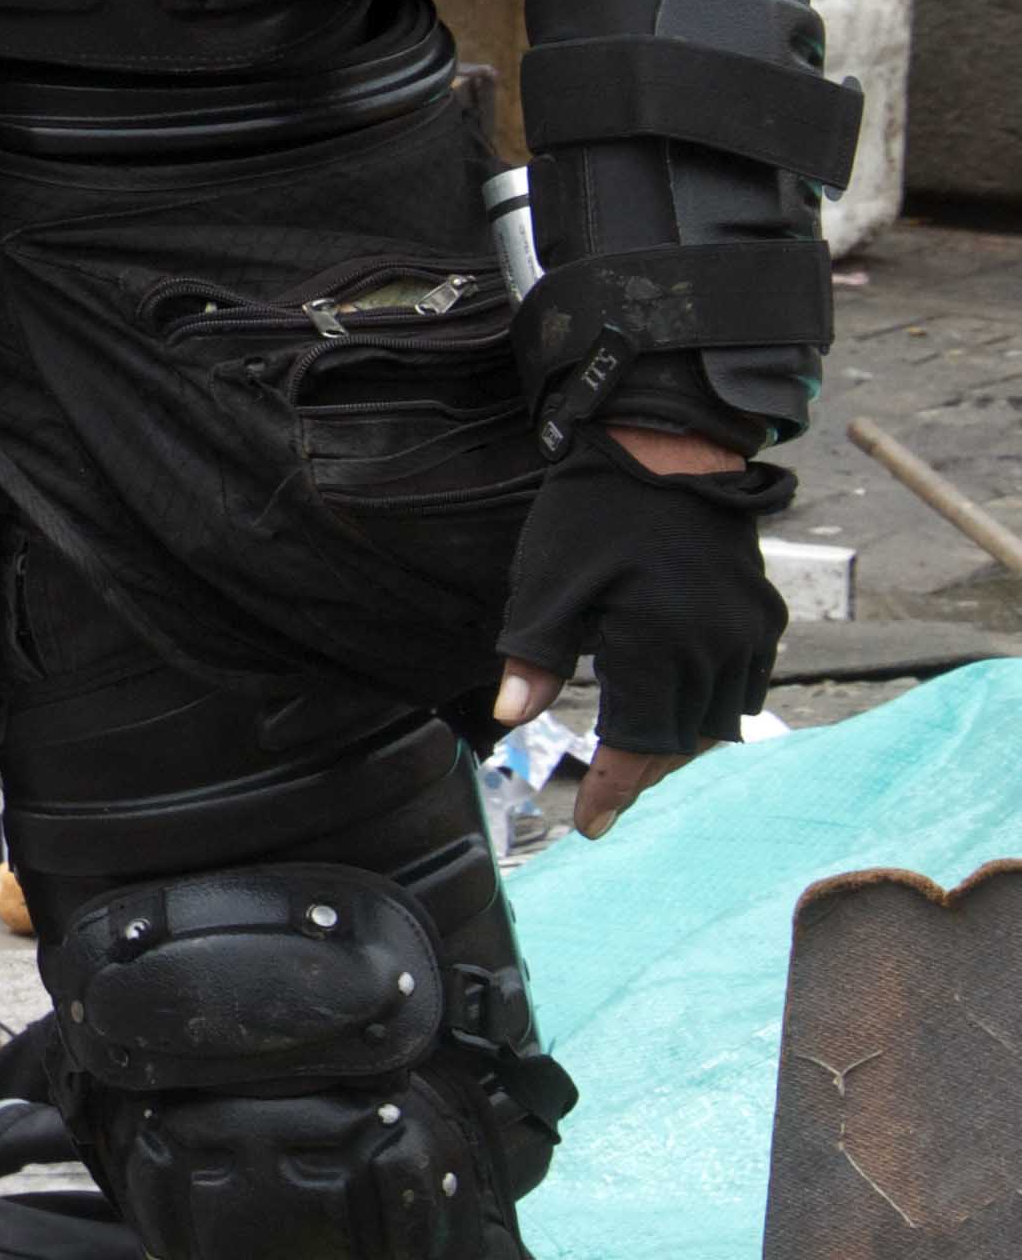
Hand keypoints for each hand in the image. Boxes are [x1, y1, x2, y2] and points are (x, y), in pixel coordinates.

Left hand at [494, 428, 782, 836]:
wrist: (665, 448)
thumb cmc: (594, 514)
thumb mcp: (547, 583)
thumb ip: (532, 657)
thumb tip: (510, 718)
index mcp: (658, 645)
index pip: (639, 745)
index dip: (614, 790)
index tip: (591, 826)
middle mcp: (716, 649)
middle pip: (681, 742)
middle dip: (641, 772)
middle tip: (605, 797)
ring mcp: (749, 633)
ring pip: (720, 721)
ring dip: (678, 742)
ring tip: (634, 755)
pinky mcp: (764, 616)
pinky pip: (744, 687)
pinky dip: (711, 706)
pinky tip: (677, 704)